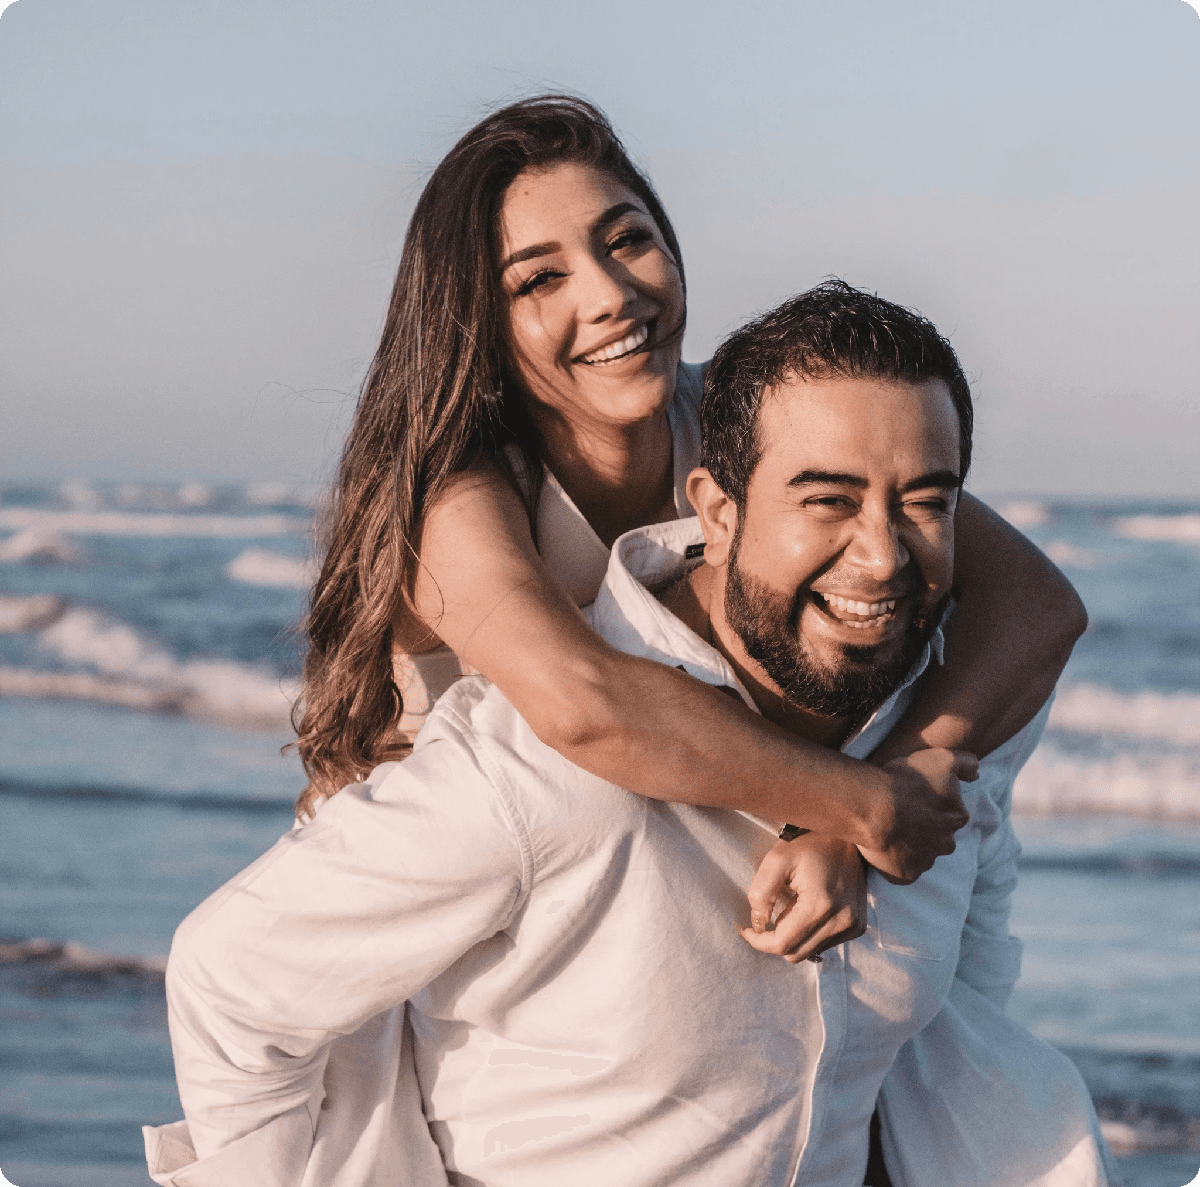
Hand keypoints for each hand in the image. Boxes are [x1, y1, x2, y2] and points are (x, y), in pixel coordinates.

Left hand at [740, 834, 867, 963]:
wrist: (848, 836)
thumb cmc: (809, 844)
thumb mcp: (776, 860)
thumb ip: (761, 893)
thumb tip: (758, 925)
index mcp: (820, 905)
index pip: (783, 944)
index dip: (759, 942)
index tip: (747, 929)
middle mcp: (841, 921)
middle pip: (796, 954)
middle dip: (774, 940)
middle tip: (765, 919)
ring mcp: (852, 926)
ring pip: (810, 952)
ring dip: (793, 937)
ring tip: (790, 908)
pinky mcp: (857, 926)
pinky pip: (824, 944)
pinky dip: (809, 934)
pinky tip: (807, 910)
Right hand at [858, 748, 975, 883]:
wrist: (873, 807)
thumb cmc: (906, 780)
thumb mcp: (941, 758)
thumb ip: (966, 762)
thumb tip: (977, 774)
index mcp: (957, 817)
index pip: (950, 812)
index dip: (932, 804)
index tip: (915, 796)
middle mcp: (946, 843)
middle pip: (938, 836)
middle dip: (924, 828)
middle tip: (901, 813)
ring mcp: (926, 861)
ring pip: (921, 854)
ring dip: (910, 845)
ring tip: (888, 829)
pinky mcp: (906, 875)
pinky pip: (903, 871)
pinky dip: (895, 863)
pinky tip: (883, 847)